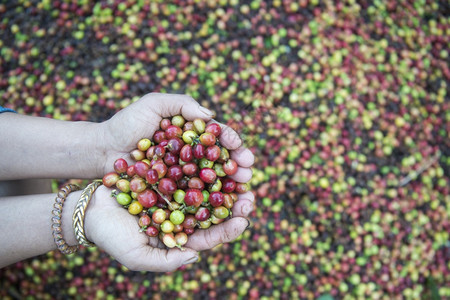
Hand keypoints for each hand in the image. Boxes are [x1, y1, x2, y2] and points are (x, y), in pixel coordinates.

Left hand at [92, 92, 254, 262]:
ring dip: (230, 186)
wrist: (101, 150)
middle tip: (249, 171)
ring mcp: (183, 174)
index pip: (216, 136)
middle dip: (237, 165)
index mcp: (191, 133)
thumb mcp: (154, 104)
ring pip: (212, 180)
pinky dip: (210, 201)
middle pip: (220, 160)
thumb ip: (182, 103)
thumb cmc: (126, 124)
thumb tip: (210, 116)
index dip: (231, 140)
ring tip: (244, 189)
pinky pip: (194, 196)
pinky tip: (222, 205)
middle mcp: (191, 154)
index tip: (239, 145)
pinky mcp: (173, 192)